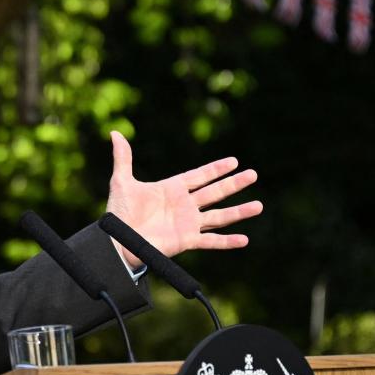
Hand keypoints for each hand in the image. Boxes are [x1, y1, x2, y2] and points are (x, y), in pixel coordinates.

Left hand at [103, 131, 261, 265]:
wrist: (116, 240)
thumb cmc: (118, 213)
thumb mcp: (121, 181)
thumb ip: (123, 158)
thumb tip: (115, 132)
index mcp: (172, 189)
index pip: (200, 176)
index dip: (216, 169)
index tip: (234, 161)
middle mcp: (184, 205)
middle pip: (215, 192)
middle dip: (234, 183)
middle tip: (253, 174)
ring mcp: (187, 223)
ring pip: (219, 215)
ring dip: (239, 211)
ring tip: (259, 205)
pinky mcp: (186, 240)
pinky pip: (211, 240)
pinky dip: (227, 241)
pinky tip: (244, 239)